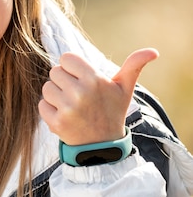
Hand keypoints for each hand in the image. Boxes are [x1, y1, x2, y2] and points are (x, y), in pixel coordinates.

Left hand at [39, 48, 158, 144]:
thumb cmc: (112, 111)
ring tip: (72, 105)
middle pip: (54, 72)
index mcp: (94, 80)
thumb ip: (134, 66)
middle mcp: (80, 93)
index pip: (66, 58)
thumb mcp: (124, 88)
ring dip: (56, 96)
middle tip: (78, 94)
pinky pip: (42, 105)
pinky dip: (50, 110)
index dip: (72, 67)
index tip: (81, 78)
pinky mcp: (56, 122)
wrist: (104, 145)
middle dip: (64, 81)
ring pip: (47, 88)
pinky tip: (65, 116)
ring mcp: (67, 109)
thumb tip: (153, 51)